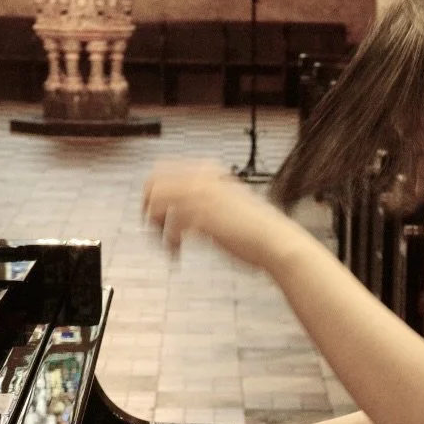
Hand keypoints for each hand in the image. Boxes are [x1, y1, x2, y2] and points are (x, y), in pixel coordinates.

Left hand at [141, 161, 302, 272]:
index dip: (156, 192)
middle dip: (148, 206)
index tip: (159, 213)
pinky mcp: (202, 220)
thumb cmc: (257, 228)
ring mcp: (201, 198)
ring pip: (156, 204)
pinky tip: (176, 254)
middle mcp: (202, 179)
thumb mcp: (230, 201)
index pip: (165, 170)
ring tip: (167, 244)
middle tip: (154, 228)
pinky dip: (168, 243)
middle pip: (153, 182)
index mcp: (209, 171)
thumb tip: (189, 209)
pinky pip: (170, 229)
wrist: (275, 241)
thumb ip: (208, 198)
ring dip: (156, 227)